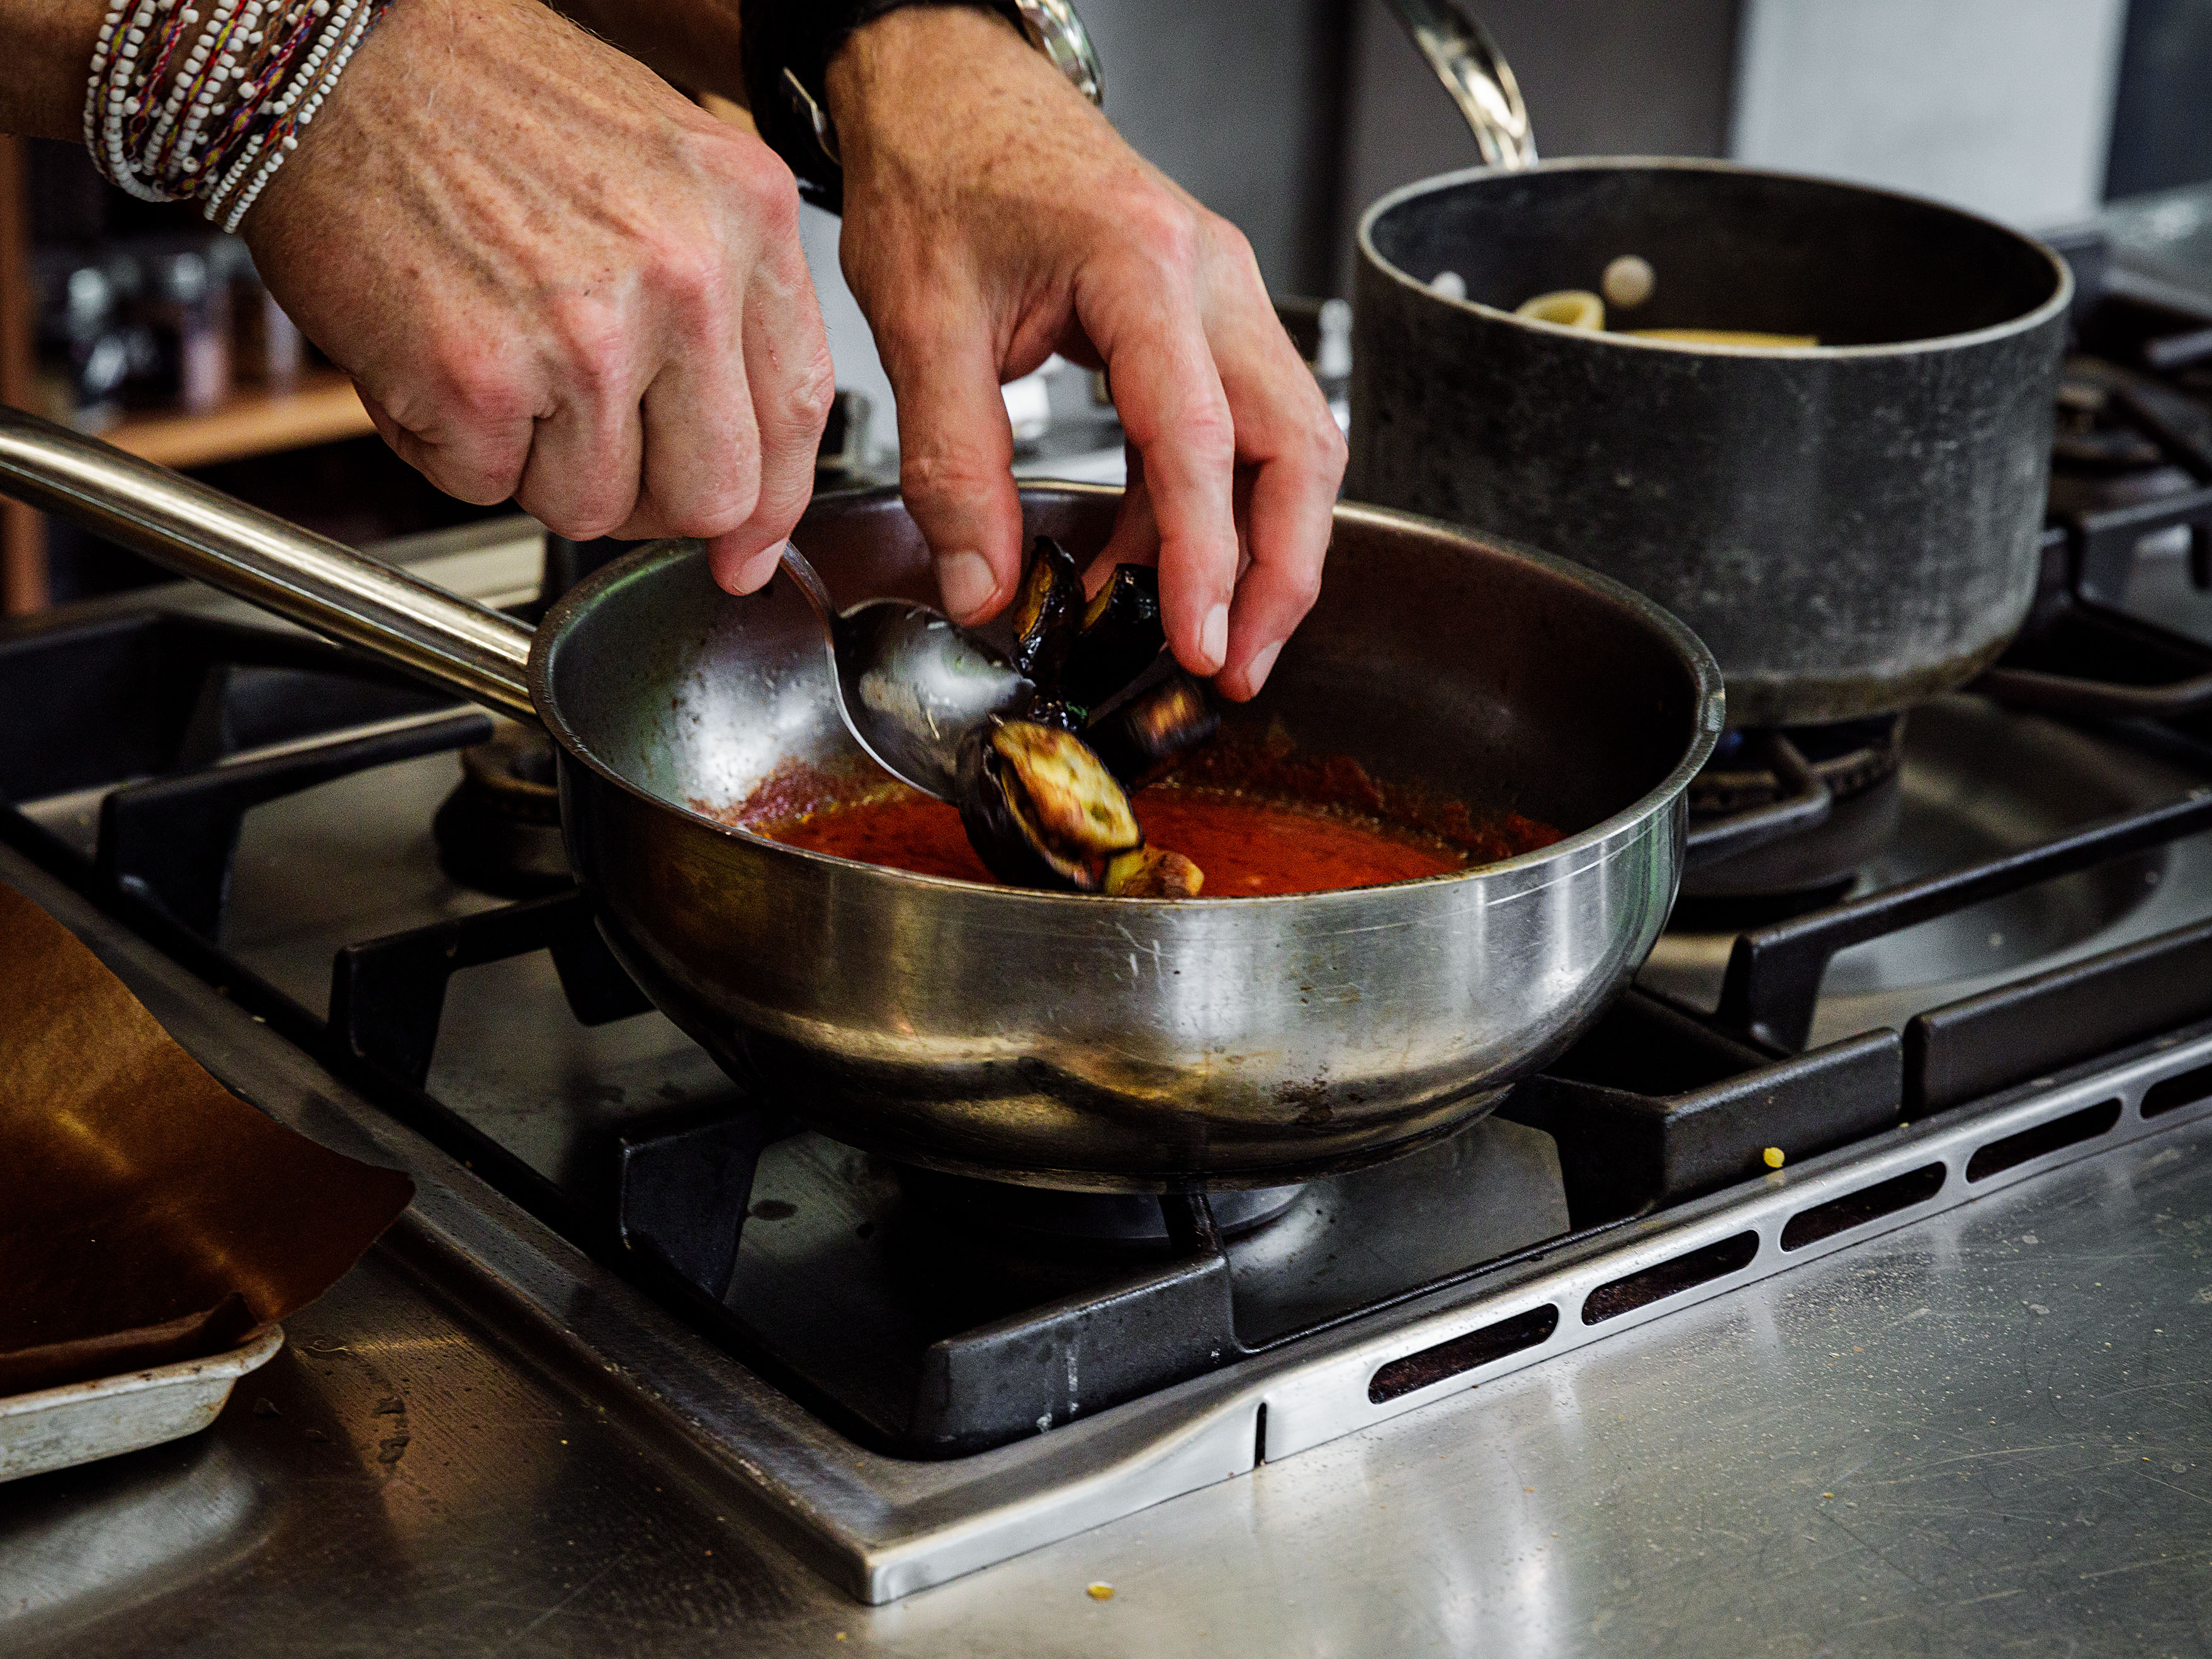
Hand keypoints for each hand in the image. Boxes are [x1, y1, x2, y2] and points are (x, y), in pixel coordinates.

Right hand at [244, 0, 835, 590]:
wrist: (329, 55)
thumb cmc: (481, 101)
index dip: (771, 507)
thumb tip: (749, 483)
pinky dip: (448, 446)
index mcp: (744, 213)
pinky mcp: (481, 383)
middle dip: (646, 498)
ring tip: (494, 361)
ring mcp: (585, 337)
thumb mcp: (660, 168)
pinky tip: (431, 355)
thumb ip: (722, 307)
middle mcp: (683, 277)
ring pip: (592, 505)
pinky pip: (485, 486)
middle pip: (710, 495)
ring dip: (534, 465)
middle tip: (586, 447)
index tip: (744, 550)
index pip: (797, 413)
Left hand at [827, 8, 1344, 699]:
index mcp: (1141, 266)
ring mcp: (1218, 298)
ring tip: (1201, 639)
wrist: (946, 85)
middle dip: (1281, 570)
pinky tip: (1148, 568)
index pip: (1198, 434)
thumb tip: (981, 588)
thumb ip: (952, 463)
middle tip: (1234, 662)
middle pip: (1298, 444)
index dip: (1207, 555)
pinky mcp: (1201, 322)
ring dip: (1260, 550)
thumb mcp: (920, 321)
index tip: (1197, 640)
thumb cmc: (938, 167)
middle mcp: (1209, 279)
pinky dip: (1204, 512)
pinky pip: (1234, 432)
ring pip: (1287, 443)